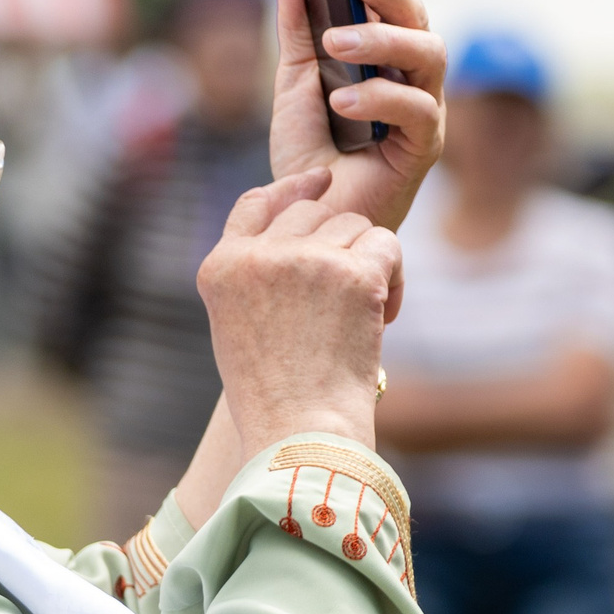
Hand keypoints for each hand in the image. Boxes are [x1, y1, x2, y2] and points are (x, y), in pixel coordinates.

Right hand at [199, 168, 401, 454]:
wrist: (300, 433)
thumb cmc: (274, 397)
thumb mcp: (239, 327)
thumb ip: (257, 275)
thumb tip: (309, 230)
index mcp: (220, 268)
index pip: (257, 203)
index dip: (293, 188)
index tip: (322, 180)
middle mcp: (258, 256)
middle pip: (313, 212)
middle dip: (336, 243)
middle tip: (346, 297)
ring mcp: (305, 260)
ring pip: (354, 226)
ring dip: (367, 262)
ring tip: (360, 318)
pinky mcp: (353, 272)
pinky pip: (386, 246)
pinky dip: (393, 277)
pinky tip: (381, 317)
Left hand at [268, 0, 447, 231]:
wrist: (307, 222)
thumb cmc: (308, 156)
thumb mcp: (293, 81)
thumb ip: (297, 26)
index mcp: (382, 55)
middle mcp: (410, 76)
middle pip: (418, 14)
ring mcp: (424, 109)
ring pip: (430, 52)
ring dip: (382, 40)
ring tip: (334, 44)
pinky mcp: (425, 148)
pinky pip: (419, 110)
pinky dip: (379, 98)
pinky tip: (342, 102)